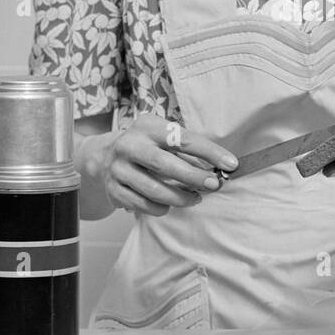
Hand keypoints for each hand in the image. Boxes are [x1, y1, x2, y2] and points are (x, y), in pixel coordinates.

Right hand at [98, 115, 237, 216]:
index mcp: (147, 127)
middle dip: (194, 177)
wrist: (104, 157)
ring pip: (154, 190)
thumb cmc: (147, 146)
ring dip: (181, 198)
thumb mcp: (164, 138)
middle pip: (165, 165)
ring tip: (196, 198)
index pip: (183, 139)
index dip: (209, 152)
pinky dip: (161, 208)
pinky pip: (144, 205)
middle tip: (214, 185)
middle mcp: (129, 145)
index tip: (231, 164)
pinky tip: (169, 203)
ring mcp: (118, 169)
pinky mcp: (114, 190)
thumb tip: (222, 169)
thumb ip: (189, 151)